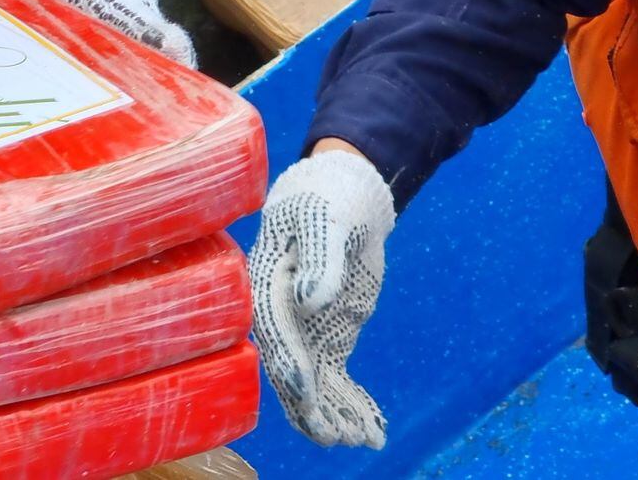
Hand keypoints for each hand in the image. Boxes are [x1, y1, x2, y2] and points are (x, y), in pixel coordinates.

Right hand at [248, 145, 396, 448]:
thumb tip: (309, 299)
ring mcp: (304, 329)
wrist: (344, 196)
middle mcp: (279, 315)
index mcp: (265, 286)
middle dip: (312, 409)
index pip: (275, 335)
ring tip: (363, 440)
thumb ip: (319, 259)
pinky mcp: (328, 336)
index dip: (291, 368)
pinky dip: (352, 405)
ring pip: (314, 386)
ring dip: (334, 416)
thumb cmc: (328, 199)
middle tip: (338, 438)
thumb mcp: (325, 220)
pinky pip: (336, 380)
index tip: (309, 396)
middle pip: (290, 372)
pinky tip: (372, 432)